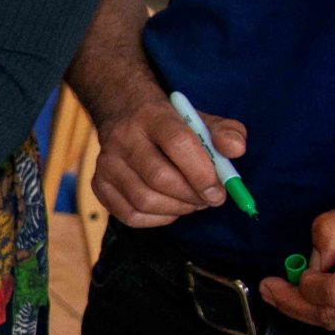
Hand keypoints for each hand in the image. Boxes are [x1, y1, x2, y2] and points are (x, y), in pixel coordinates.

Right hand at [90, 94, 245, 227]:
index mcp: (153, 116)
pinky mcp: (98, 184)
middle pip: (159, 178)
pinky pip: (130, 215)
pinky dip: (157, 220)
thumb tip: (236, 151)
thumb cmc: (170, 123)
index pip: (178, 144)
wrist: (123, 114)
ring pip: (144, 200)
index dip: (202, 173)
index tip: (219, 192)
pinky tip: (170, 209)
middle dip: (191, 196)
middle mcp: (123, 138)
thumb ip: (225, 132)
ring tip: (192, 203)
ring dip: (177, 210)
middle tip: (209, 200)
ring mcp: (106, 163)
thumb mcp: (201, 119)